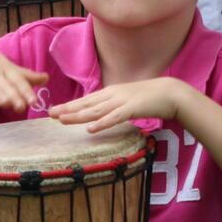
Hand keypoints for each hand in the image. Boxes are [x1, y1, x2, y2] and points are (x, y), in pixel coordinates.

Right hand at [0, 33, 48, 118]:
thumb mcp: (6, 66)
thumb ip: (25, 75)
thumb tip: (47, 79)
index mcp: (5, 69)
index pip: (18, 80)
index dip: (26, 90)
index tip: (35, 102)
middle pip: (5, 85)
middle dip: (15, 96)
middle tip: (25, 107)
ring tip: (8, 104)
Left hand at [50, 77, 187, 132]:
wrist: (172, 92)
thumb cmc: (151, 97)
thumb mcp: (128, 99)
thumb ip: (114, 105)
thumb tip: (101, 115)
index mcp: (113, 92)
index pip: (88, 100)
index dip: (71, 105)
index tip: (55, 110)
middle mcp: (114, 95)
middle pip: (87, 104)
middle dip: (68, 109)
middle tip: (50, 114)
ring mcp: (123, 101)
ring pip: (97, 110)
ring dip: (78, 116)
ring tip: (62, 120)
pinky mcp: (133, 108)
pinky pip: (115, 117)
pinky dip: (102, 123)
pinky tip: (91, 128)